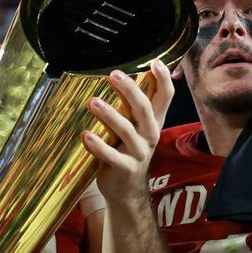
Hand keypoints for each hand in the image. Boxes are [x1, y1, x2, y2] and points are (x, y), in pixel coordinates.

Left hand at [81, 59, 173, 205]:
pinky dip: (98, 145)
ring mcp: (138, 152)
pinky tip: (85, 135)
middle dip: (130, 90)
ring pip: (126, 130)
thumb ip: (131, 107)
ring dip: (109, 115)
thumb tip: (121, 76)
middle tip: (113, 74)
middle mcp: (150, 135)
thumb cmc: (127, 151)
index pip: (166, 98)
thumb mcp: (135, 128)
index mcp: (154, 122)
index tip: (156, 62)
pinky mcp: (124, 168)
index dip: (164, 80)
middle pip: (144, 109)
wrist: (127, 190)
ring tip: (93, 102)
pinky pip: (111, 155)